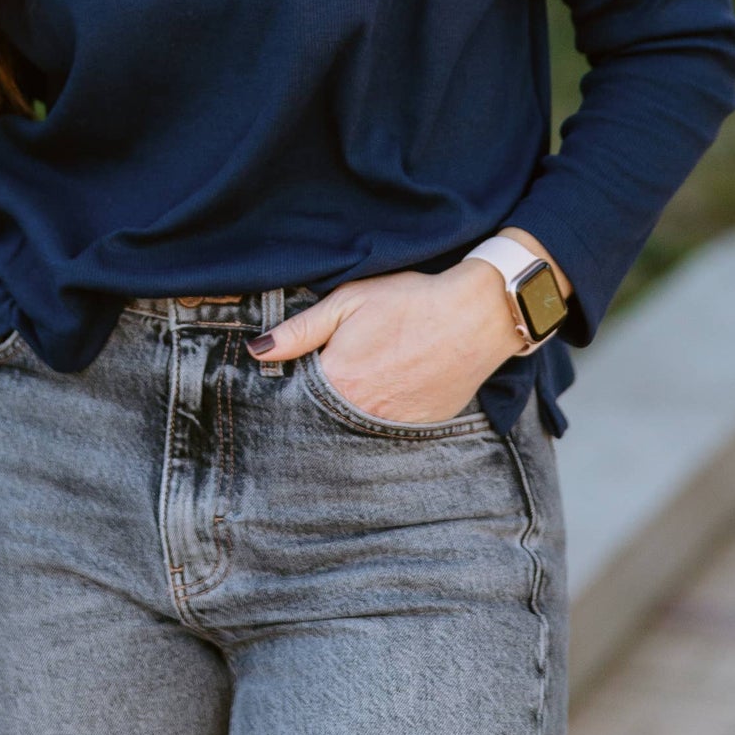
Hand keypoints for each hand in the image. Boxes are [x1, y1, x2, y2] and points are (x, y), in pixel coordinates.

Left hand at [250, 260, 530, 425]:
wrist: (476, 314)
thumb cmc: (410, 300)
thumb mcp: (348, 301)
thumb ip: (300, 330)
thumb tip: (258, 351)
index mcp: (338, 380)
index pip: (297, 398)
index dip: (294, 387)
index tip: (294, 378)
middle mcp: (362, 412)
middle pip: (325, 420)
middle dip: (319, 406)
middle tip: (329, 385)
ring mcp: (394, 426)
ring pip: (356, 430)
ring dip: (350, 416)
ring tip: (363, 388)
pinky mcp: (421, 430)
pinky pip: (390, 433)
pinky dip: (382, 419)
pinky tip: (390, 395)